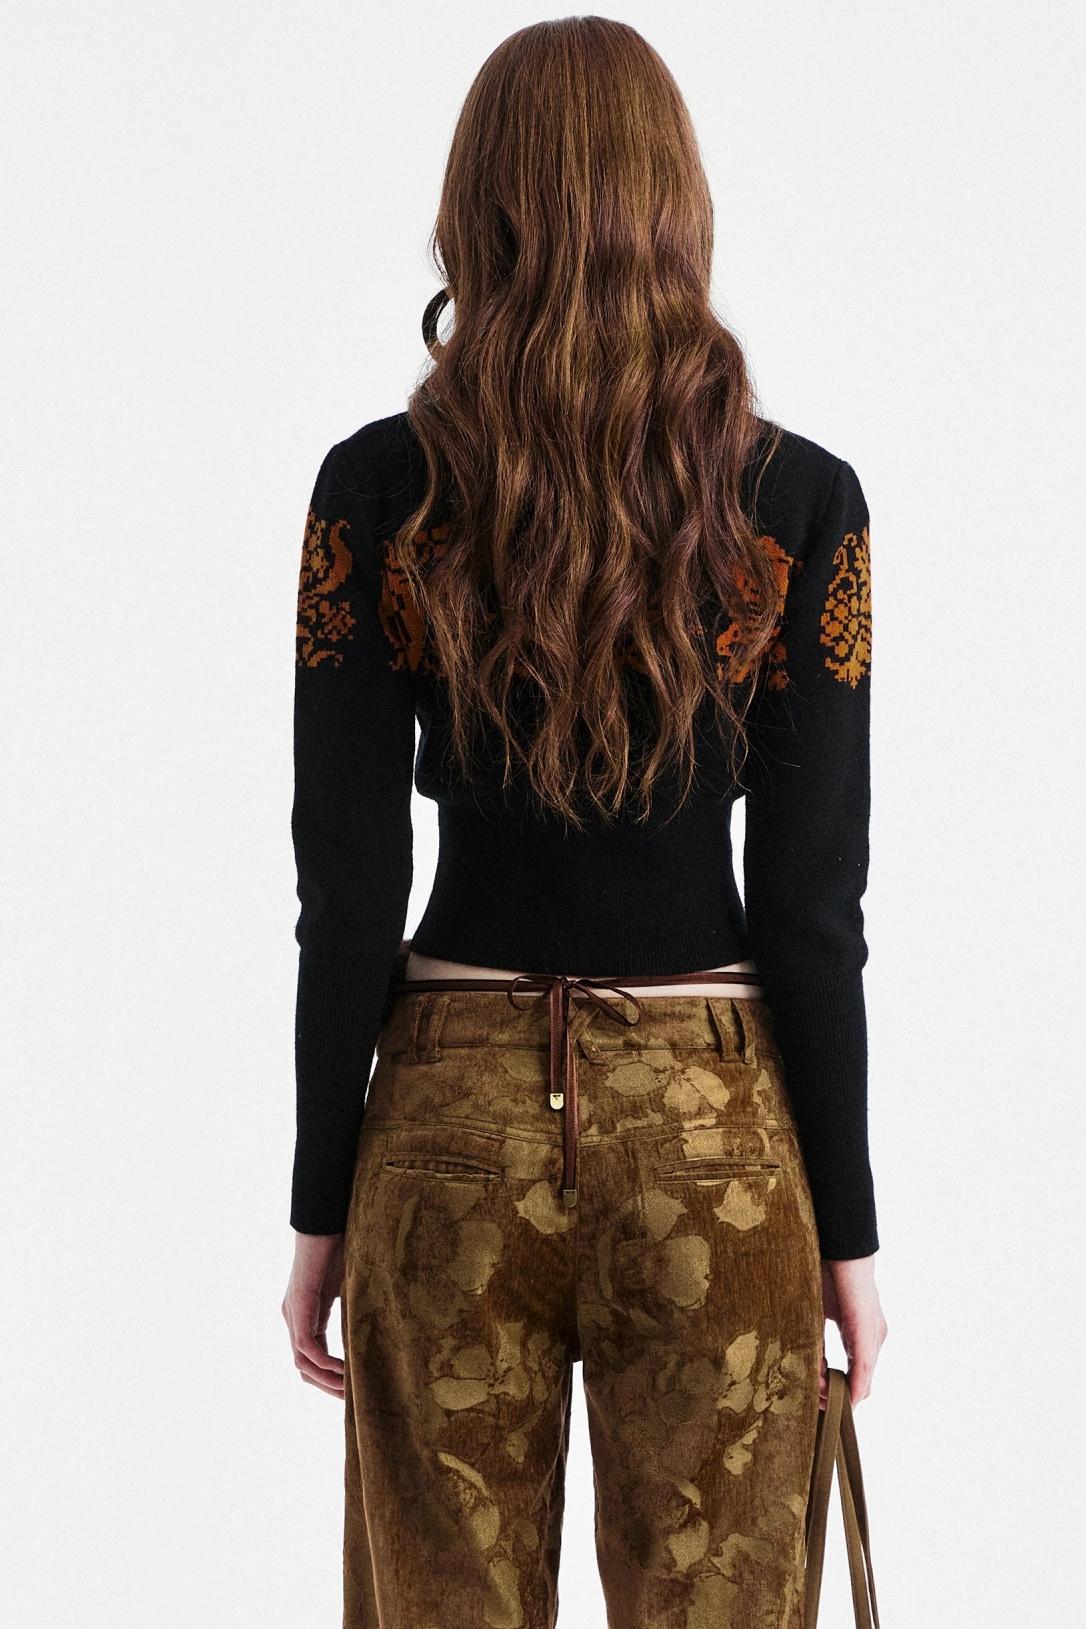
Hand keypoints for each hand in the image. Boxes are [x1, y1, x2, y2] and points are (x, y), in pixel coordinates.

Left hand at [282, 1231, 345, 1397]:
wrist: (328, 1219)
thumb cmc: (342, 1245)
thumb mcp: (353, 1286)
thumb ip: (359, 1307)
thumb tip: (386, 1325)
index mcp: (306, 1314)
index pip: (312, 1358)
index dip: (330, 1377)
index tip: (354, 1390)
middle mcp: (294, 1317)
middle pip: (303, 1367)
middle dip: (327, 1387)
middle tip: (353, 1402)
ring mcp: (293, 1312)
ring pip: (302, 1362)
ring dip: (325, 1381)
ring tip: (350, 1393)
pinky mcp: (298, 1306)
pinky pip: (305, 1346)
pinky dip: (323, 1362)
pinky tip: (344, 1369)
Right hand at [818, 1255, 887, 1409]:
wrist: (836, 1244)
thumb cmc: (823, 1271)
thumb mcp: (815, 1314)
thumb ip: (815, 1340)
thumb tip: (808, 1367)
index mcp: (860, 1333)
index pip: (852, 1372)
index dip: (834, 1388)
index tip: (813, 1395)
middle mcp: (872, 1338)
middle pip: (860, 1381)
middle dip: (837, 1395)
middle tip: (814, 1402)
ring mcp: (873, 1335)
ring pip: (862, 1378)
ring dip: (841, 1393)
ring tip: (819, 1400)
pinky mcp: (867, 1329)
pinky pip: (864, 1366)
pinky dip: (855, 1384)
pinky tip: (846, 1398)